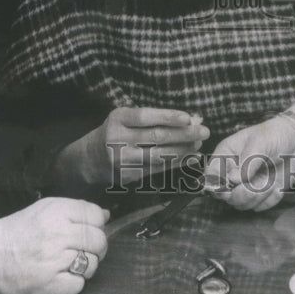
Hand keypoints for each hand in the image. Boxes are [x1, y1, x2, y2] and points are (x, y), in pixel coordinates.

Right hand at [0, 198, 109, 293]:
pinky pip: (78, 285)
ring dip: (86, 266)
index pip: (95, 215)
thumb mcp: (45, 209)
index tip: (89, 230)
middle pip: (98, 241)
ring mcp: (54, 260)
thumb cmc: (17, 230)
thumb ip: (76, 210)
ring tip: (71, 264)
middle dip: (97, 247)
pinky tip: (63, 277)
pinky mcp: (47, 284)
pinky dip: (74, 283)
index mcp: (57, 211)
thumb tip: (105, 215)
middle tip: (85, 250)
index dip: (97, 224)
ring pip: (92, 264)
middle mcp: (58, 234)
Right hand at [57, 107, 209, 187]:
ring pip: (159, 156)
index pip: (146, 117)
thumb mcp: (127, 117)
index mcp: (118, 119)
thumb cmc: (116, 131)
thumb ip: (155, 117)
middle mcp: (118, 139)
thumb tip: (191, 119)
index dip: (168, 117)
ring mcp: (123, 160)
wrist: (90, 159)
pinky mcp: (130, 176)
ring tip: (199, 144)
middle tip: (204, 131)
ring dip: (184, 150)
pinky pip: (158, 169)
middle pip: (156, 137)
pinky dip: (177, 163)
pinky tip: (191, 158)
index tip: (188, 118)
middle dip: (184, 134)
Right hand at [204, 102, 294, 212]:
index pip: (211, 176)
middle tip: (257, 184)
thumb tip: (233, 180)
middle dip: (242, 194)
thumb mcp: (260, 143)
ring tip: (269, 180)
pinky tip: (276, 185)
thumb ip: (246, 162)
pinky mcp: (261, 194)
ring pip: (242, 204)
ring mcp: (247, 185)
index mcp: (226, 156)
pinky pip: (260, 207)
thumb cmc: (274, 134)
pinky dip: (269, 199)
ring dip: (258, 196)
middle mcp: (233, 173)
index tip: (232, 185)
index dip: (217, 185)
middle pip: (225, 196)